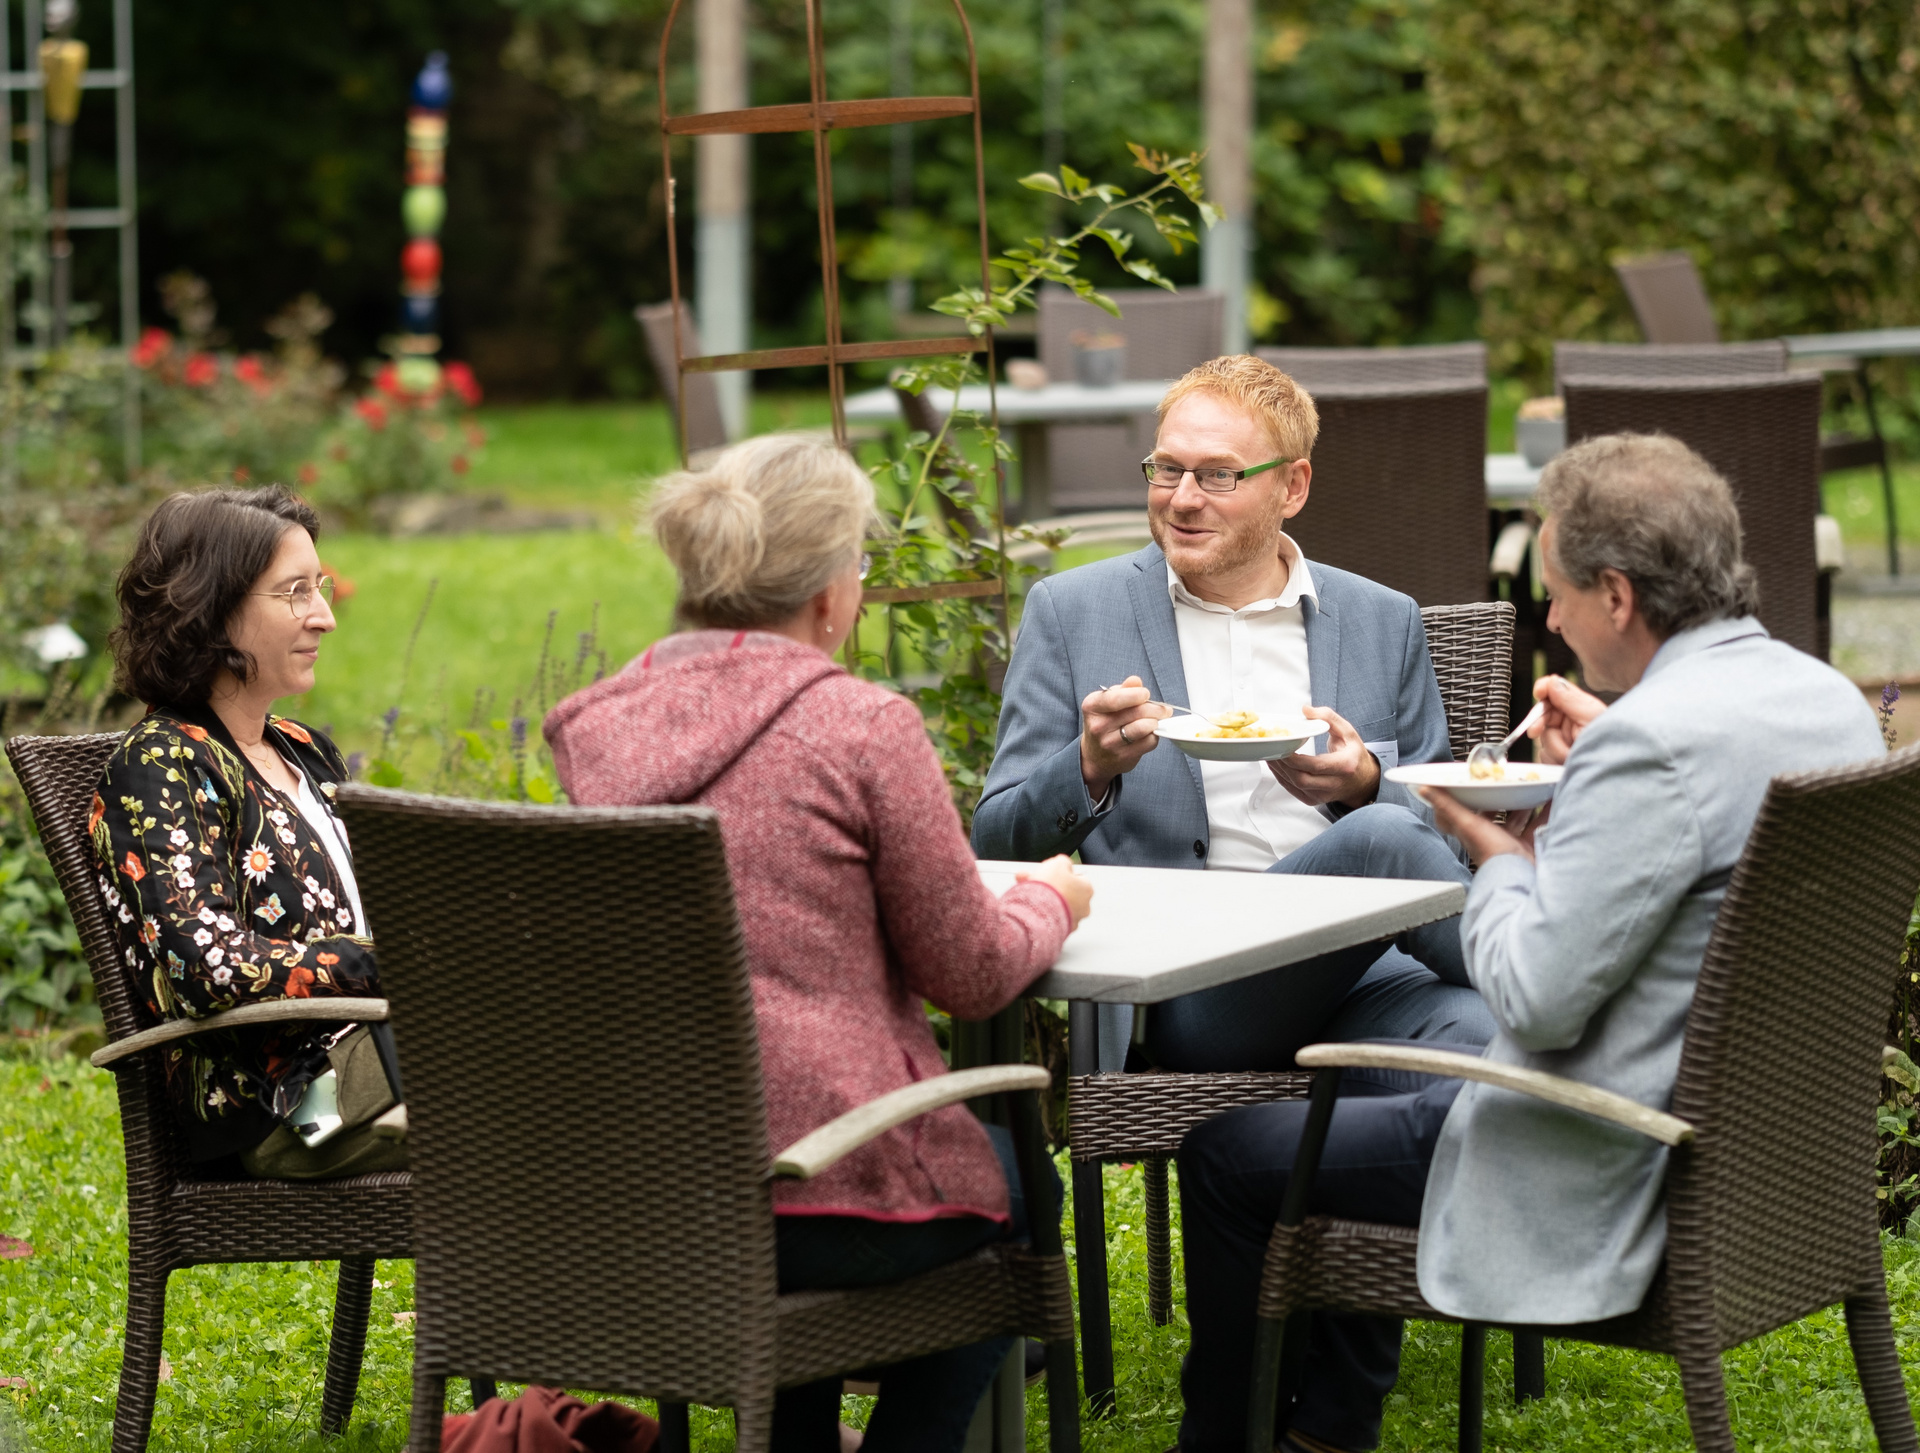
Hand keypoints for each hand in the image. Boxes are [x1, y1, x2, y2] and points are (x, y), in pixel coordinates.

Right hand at [1016, 854, 1093, 928]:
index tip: (1051, 873)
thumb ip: (1063, 861)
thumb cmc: (1051, 888)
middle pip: (1065, 892)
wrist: (1038, 914)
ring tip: (1026, 891)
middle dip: (1049, 885)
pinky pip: (1050, 918)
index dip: (1062, 874)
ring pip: (1056, 905)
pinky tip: (1029, 905)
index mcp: (1087, 889)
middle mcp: (1083, 907)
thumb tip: (1064, 863)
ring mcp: (1072, 921)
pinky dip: (1041, 912)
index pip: (1077, 878)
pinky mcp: (1060, 931)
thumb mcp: (1057, 863)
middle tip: (1033, 879)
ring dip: (1043, 897)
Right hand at [1079, 676, 1168, 797]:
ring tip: (1157, 719)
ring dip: (1156, 721)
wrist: (1094, 756)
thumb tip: (1135, 681)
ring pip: (1143, 727)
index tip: (1146, 694)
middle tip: (1163, 708)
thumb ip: (1122, 690)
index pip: (1115, 698)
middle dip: (1155, 708)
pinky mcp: (1124, 756)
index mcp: (1092, 707)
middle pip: (1136, 712)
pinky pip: (1149, 742)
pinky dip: (1154, 735)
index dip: (1136, 695)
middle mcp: (1099, 726)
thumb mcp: (1106, 702)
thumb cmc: (1104, 723)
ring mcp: (1110, 743)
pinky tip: (1150, 733)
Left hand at [1268, 704, 1379, 808]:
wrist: (1363, 781)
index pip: (1315, 765)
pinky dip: (1281, 777)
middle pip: (1301, 778)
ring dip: (1279, 770)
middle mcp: (1335, 784)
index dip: (1295, 758)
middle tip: (1272, 748)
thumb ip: (1328, 717)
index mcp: (1345, 766)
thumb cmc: (1354, 755)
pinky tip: (1276, 766)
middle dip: (1282, 764)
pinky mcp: (1314, 800)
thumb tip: (1306, 710)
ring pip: (1295, 785)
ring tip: (1271, 754)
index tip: (1283, 746)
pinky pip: (1293, 790)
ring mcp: (1323, 795)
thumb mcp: (1348, 732)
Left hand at [1419, 786, 1547, 865]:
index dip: (1471, 797)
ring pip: (1518, 819)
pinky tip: (1551, 802)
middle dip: (1504, 798)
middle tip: (1511, 782)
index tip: (1477, 781)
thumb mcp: (1467, 823)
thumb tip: (1424, 789)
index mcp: (1474, 829)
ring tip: (1533, 788)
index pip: (1468, 810)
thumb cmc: (1490, 853)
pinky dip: (1545, 813)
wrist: (1519, 877)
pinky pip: (1537, 826)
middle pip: (1497, 813)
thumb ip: (1447, 806)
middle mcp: (1491, 836)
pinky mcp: (1527, 848)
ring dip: (1525, 805)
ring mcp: (1510, 843)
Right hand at [1531, 675, 1606, 765]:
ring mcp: (1564, 741)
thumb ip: (1570, 698)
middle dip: (1540, 724)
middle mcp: (1571, 722)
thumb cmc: (1610, 745)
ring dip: (1554, 748)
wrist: (1610, 773)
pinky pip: (1544, 756)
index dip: (1545, 689)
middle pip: (1543, 715)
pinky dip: (1553, 760)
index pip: (1556, 692)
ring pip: (1542, 738)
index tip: (1539, 692)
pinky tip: (1567, 763)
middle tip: (1534, 732)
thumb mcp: (1591, 717)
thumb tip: (1552, 681)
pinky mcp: (1559, 759)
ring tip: (1572, 754)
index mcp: (1580, 708)